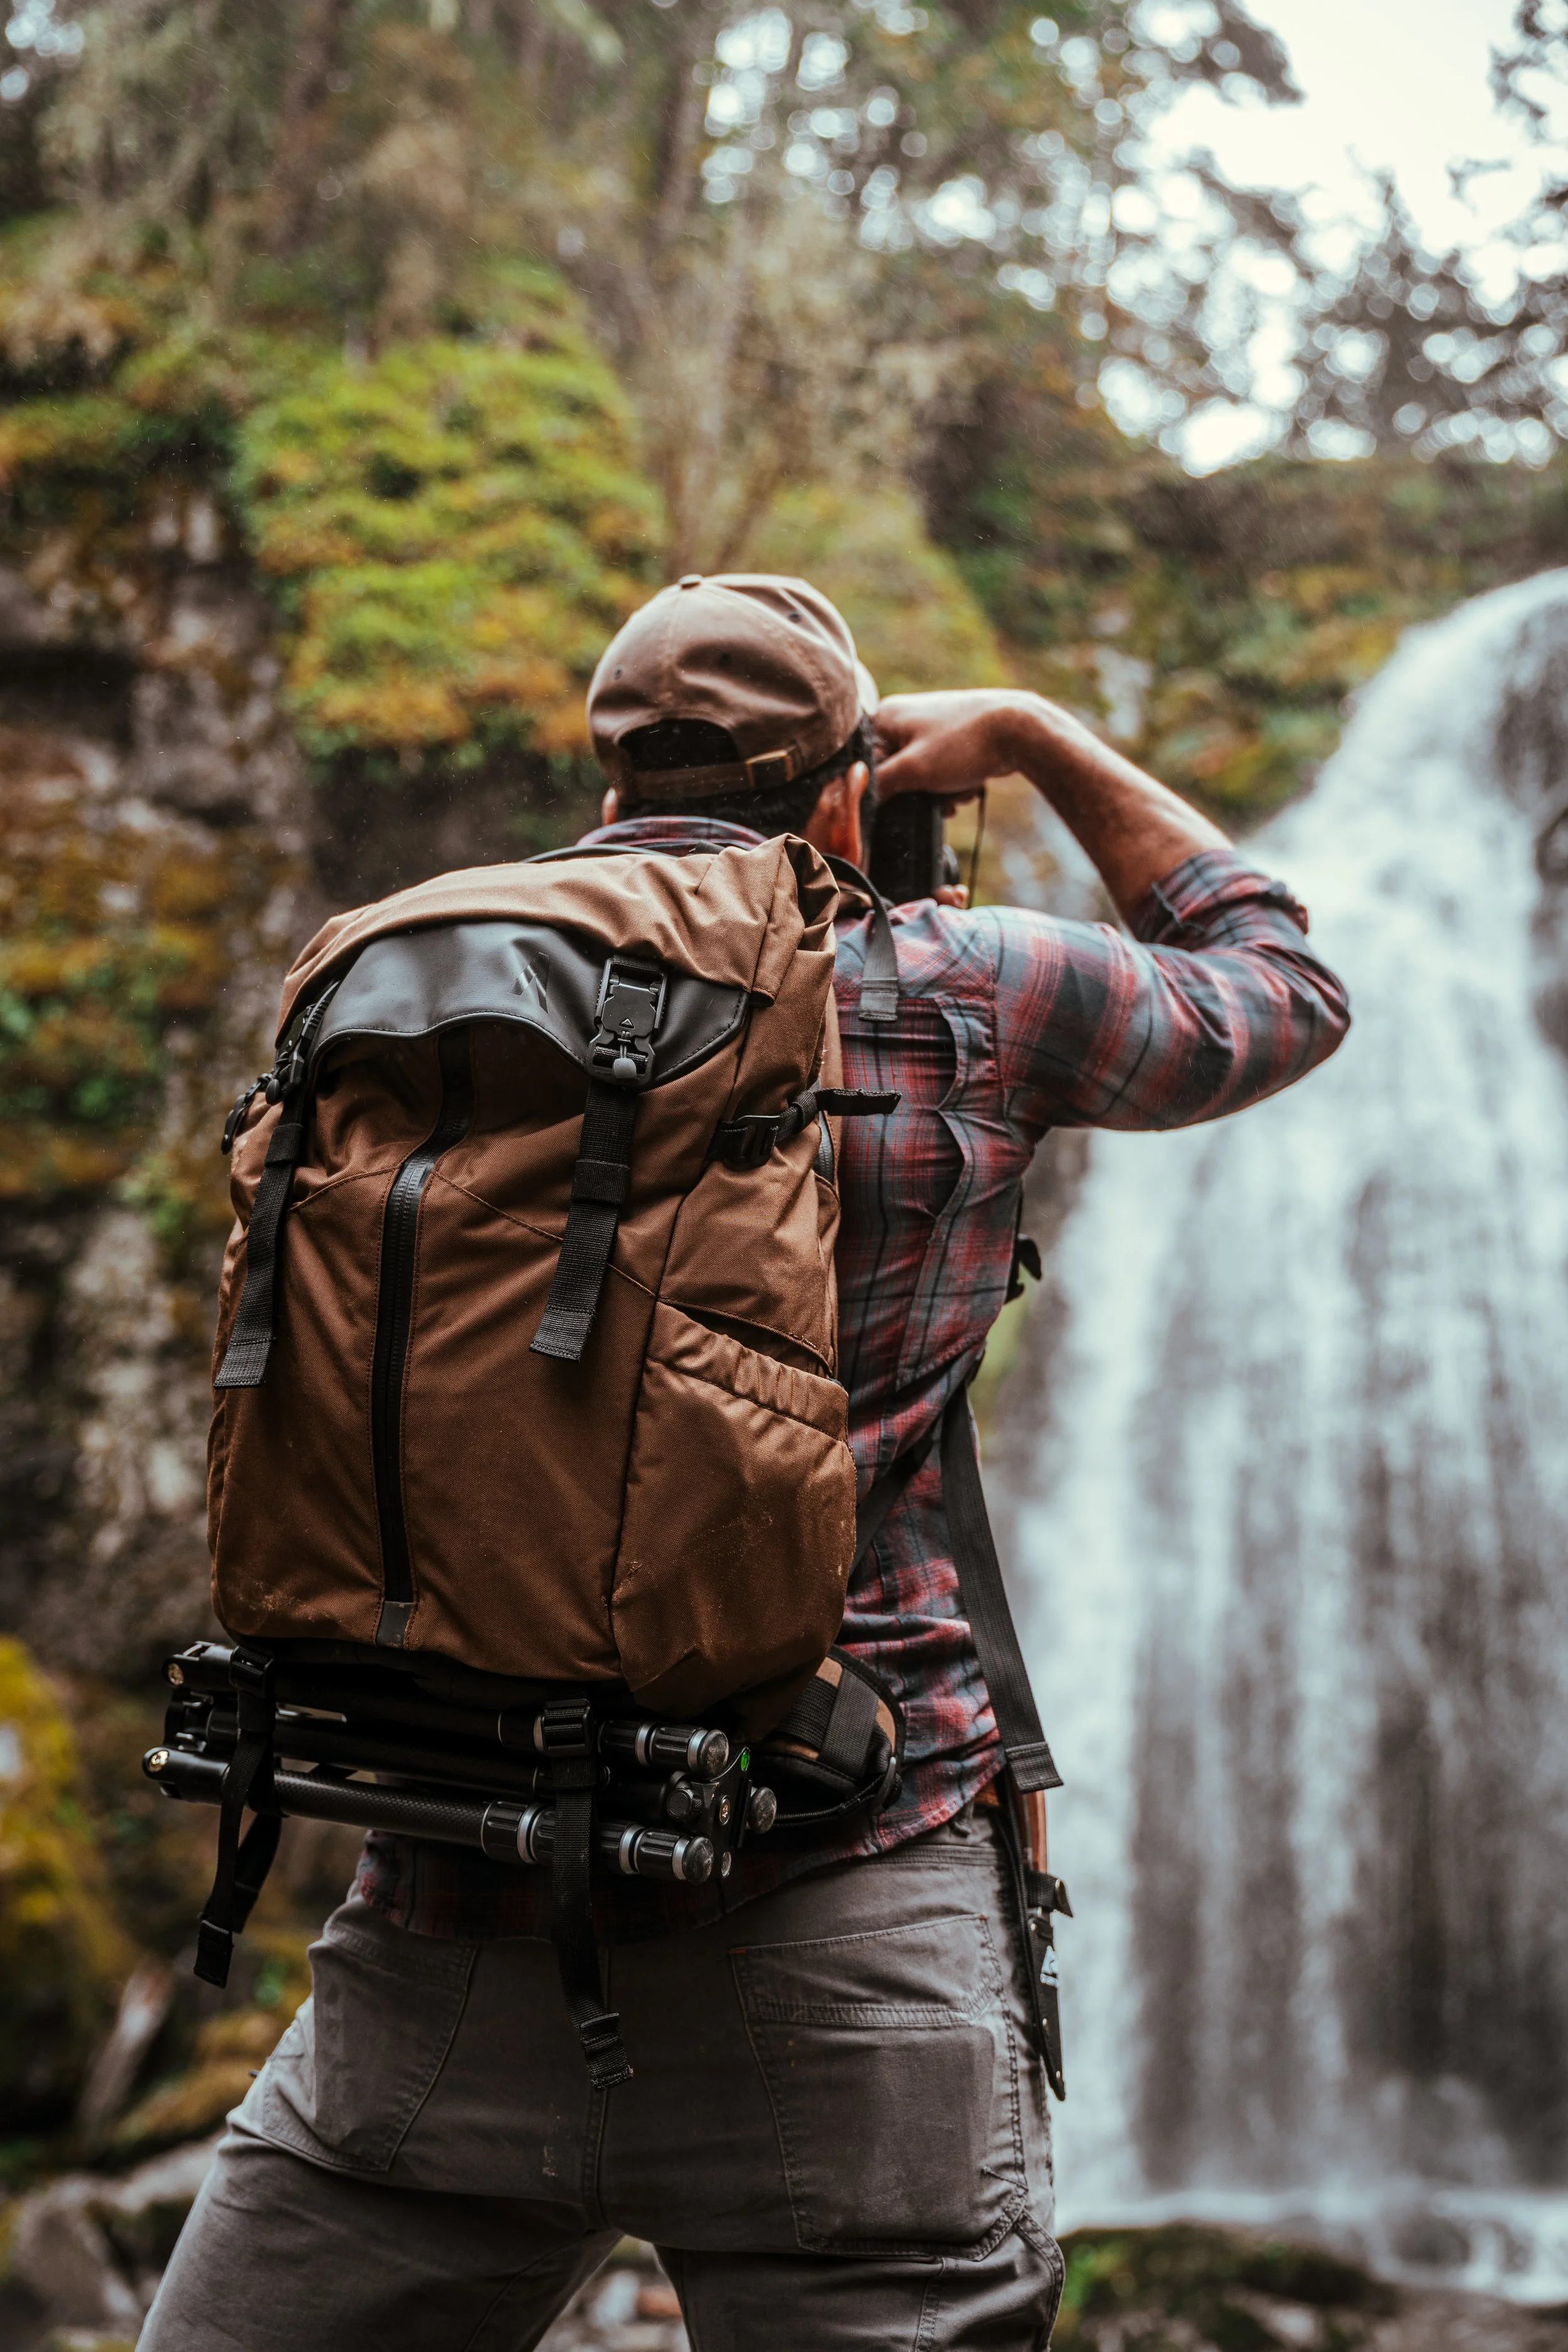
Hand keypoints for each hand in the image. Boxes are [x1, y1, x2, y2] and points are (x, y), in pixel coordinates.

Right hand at [873, 690, 1036, 804]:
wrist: (1018, 731)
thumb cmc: (962, 744)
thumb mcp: (912, 770)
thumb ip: (880, 785)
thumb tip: (858, 801)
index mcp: (887, 716)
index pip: (865, 762)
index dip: (880, 787)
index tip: (898, 801)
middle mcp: (905, 718)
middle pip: (894, 772)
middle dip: (917, 792)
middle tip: (937, 796)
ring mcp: (931, 729)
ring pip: (920, 777)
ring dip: (938, 793)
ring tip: (958, 789)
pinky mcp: (952, 741)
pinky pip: (940, 773)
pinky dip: (953, 785)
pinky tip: (969, 786)